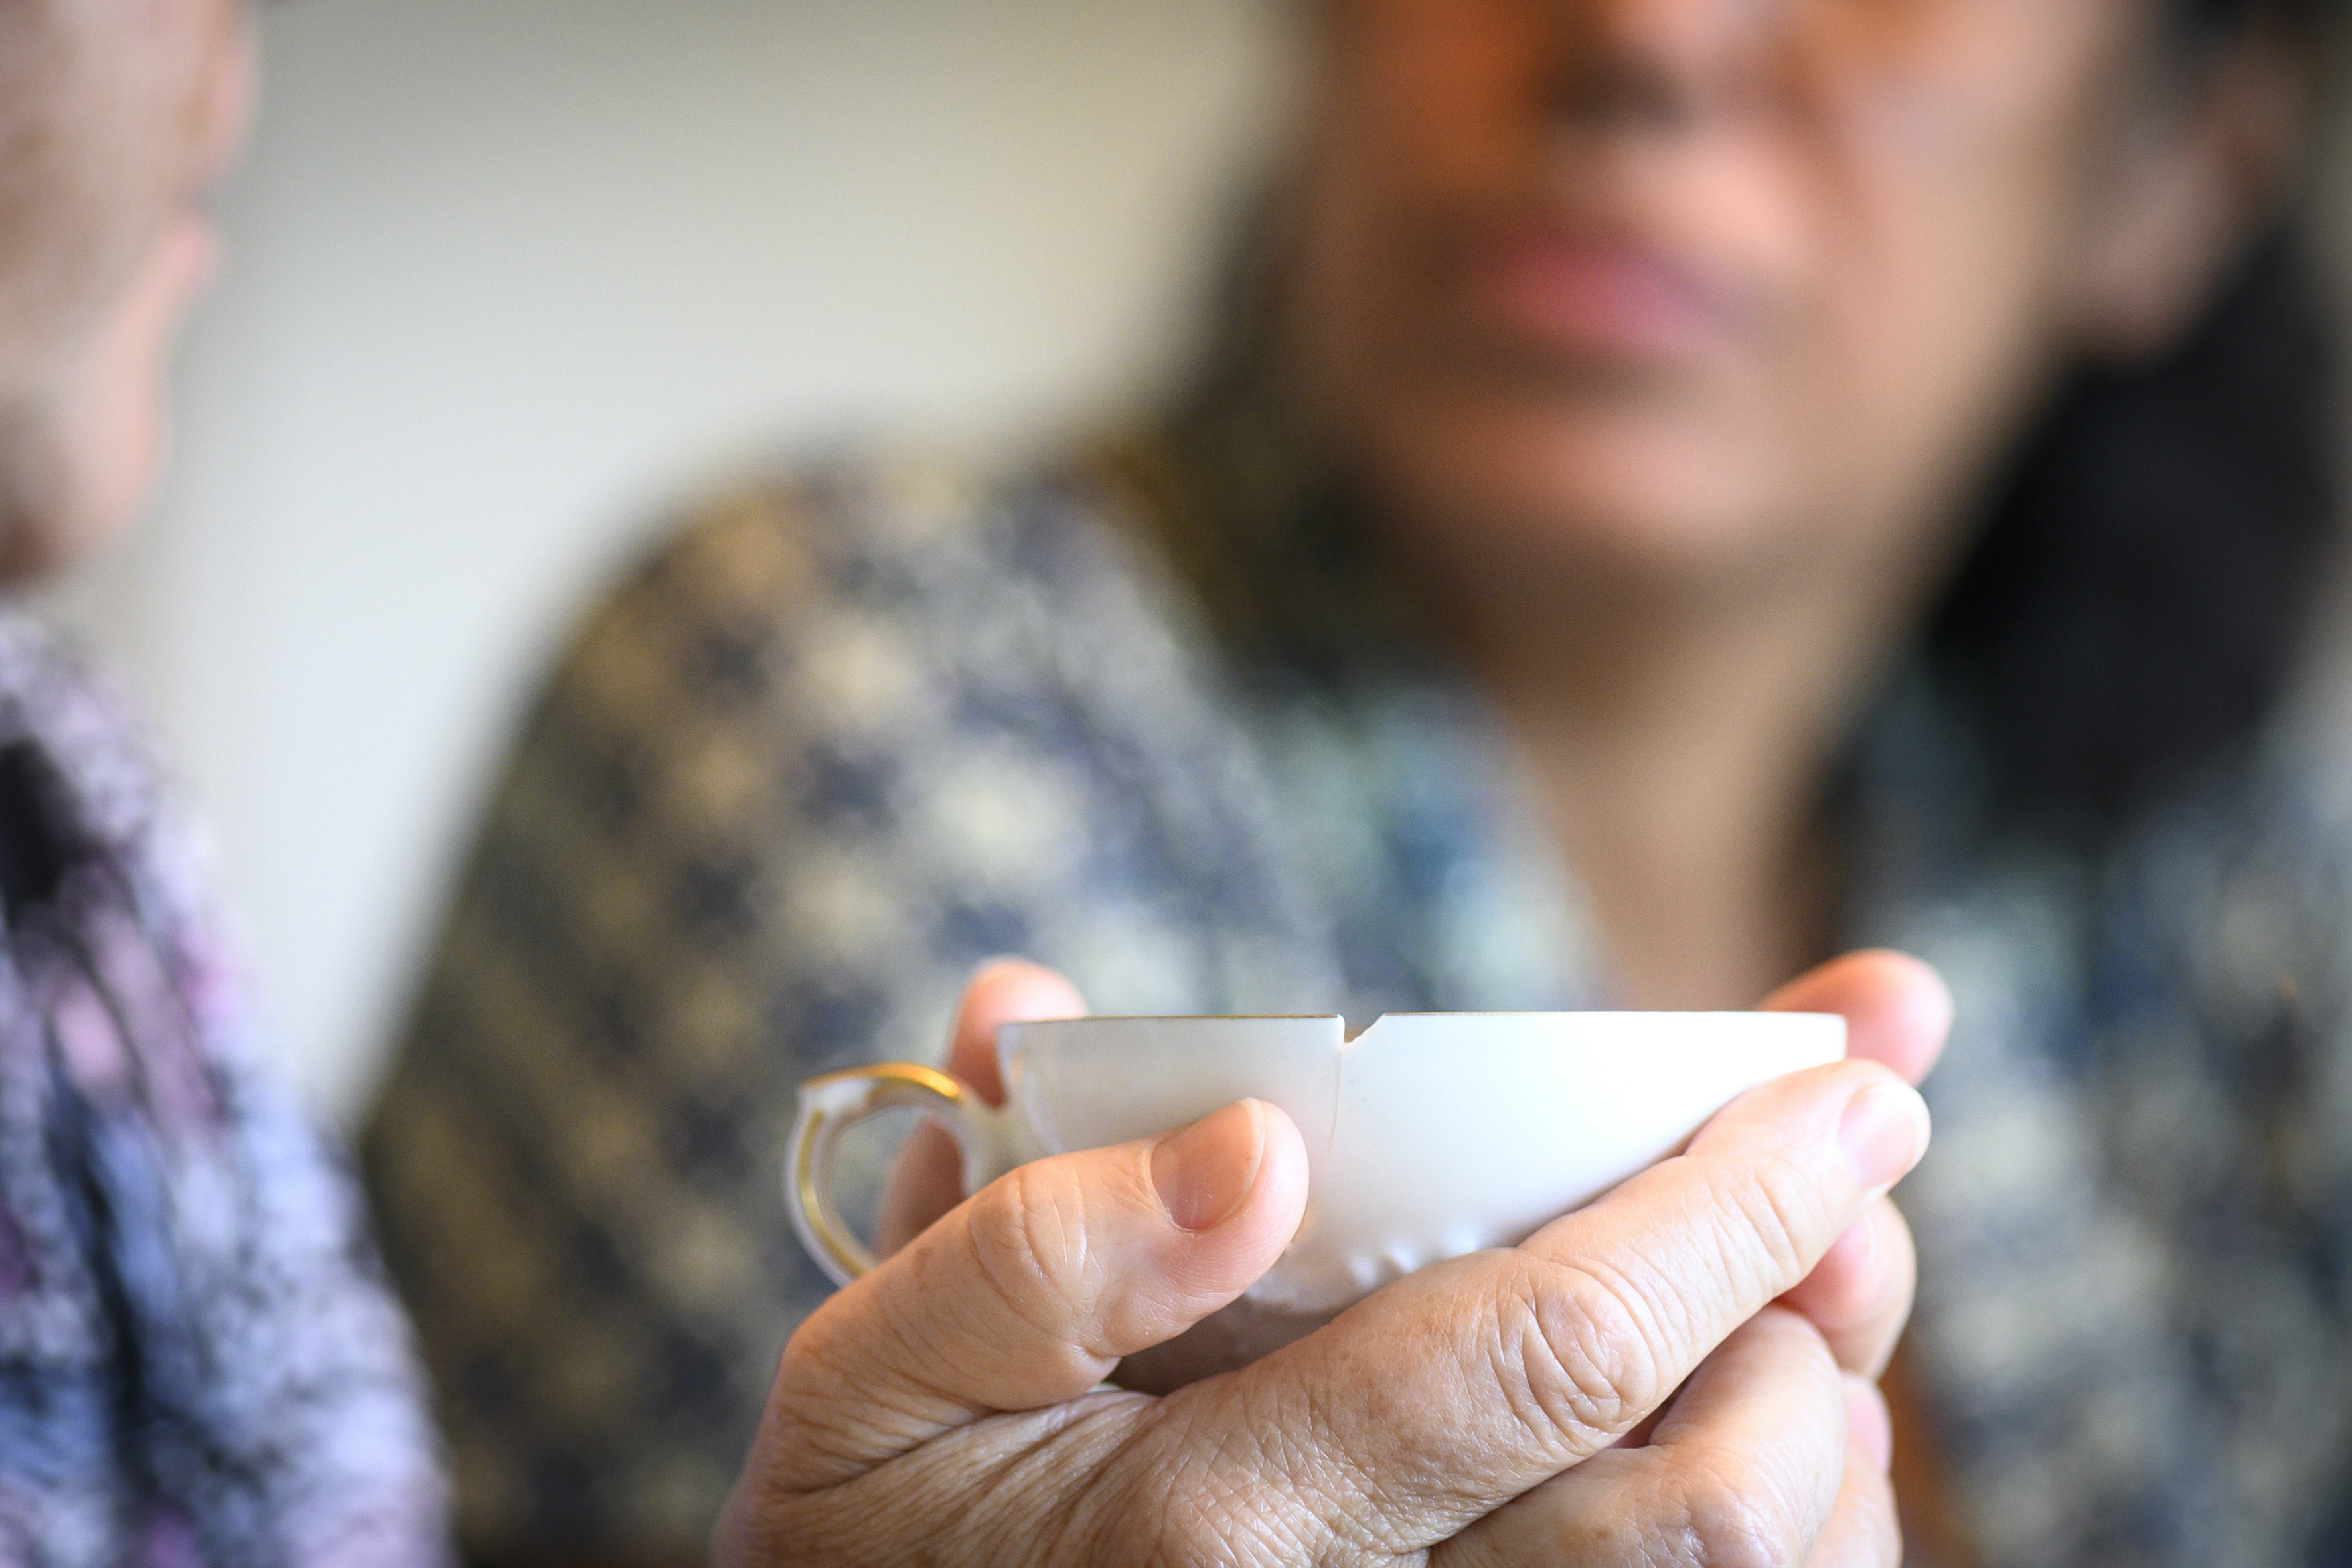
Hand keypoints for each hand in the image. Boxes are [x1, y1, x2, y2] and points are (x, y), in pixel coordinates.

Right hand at [715, 952, 1944, 1564]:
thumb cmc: (883, 1545)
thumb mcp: (873, 1379)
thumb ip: (1023, 1246)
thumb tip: (1245, 1140)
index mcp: (1209, 1530)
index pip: (1545, 1356)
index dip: (1727, 1206)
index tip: (1852, 1078)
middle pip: (1700, 1499)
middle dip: (1820, 1301)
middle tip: (1855, 1148)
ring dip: (1831, 1418)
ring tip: (1828, 1267)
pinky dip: (1789, 1531)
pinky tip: (1763, 1418)